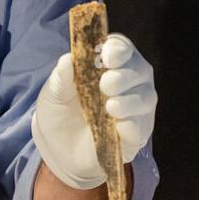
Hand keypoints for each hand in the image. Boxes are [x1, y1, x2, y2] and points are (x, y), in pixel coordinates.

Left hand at [30, 33, 155, 189]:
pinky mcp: (136, 135)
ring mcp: (136, 109)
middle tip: (105, 84)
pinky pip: (141, 127)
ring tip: (110, 106)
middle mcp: (130, 83)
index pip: (123, 48)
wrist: (58, 152)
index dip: (118, 48)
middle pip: (140, 69)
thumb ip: (60, 77)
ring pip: (145, 97)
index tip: (106, 54)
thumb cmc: (60, 114)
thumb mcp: (53, 95)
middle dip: (124, 75)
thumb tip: (68, 59)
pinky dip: (132, 125)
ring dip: (130, 101)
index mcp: (111, 65)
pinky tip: (119, 126)